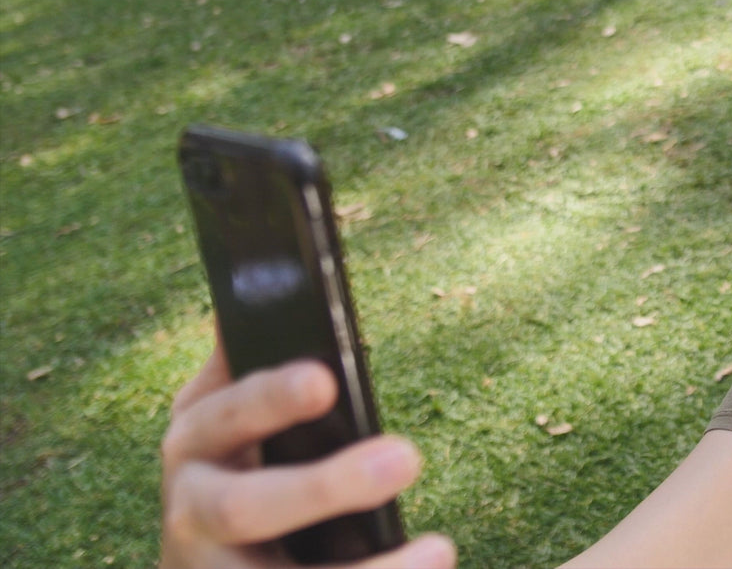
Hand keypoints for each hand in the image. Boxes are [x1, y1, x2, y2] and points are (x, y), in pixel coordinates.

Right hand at [159, 339, 455, 567]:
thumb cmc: (235, 471)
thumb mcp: (227, 418)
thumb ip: (245, 367)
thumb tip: (251, 290)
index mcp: (196, 441)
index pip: (229, 413)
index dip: (271, 399)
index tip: (326, 380)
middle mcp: (191, 509)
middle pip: (247, 505)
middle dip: (326, 486)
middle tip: (408, 457)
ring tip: (440, 550)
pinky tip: (433, 567)